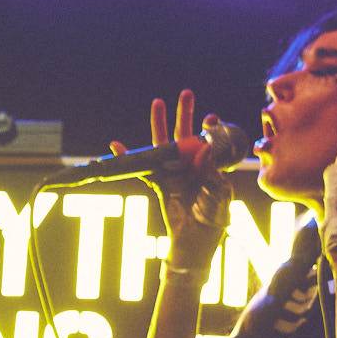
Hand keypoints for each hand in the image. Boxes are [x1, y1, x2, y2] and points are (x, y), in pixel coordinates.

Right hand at [109, 89, 236, 269]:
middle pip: (186, 134)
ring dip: (159, 124)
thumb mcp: (219, 197)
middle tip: (186, 93)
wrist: (195, 244)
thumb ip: (211, 173)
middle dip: (185, 114)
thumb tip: (204, 147)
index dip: (211, 128)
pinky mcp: (158, 183)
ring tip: (158, 103)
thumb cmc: (212, 221)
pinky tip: (117, 145)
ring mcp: (174, 173)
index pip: (210, 142)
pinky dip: (128, 157)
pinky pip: (142, 168)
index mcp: (210, 167)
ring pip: (164, 144)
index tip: (211, 118)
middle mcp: (191, 166)